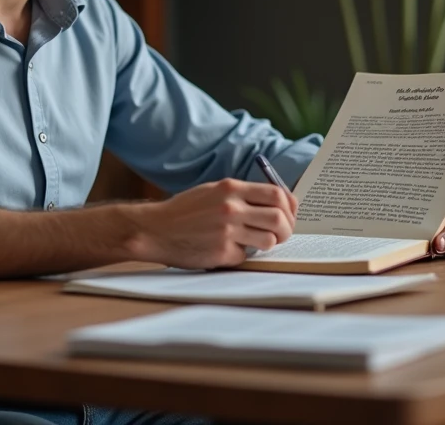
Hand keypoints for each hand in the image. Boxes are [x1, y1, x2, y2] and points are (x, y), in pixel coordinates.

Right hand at [126, 178, 297, 268]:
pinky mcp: (221, 253)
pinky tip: (226, 250)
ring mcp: (226, 231)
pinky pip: (246, 256)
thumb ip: (242, 194)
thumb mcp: (213, 191)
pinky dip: (241, 255)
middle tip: (281, 234)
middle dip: (287, 229)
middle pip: (279, 218)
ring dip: (266, 243)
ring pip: (268, 240)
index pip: (277, 194)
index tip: (289, 214)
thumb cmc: (184, 211)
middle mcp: (231, 208)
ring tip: (254, 242)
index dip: (290, 206)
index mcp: (231, 188)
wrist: (154, 230)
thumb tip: (277, 202)